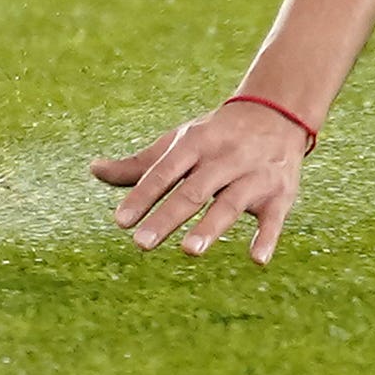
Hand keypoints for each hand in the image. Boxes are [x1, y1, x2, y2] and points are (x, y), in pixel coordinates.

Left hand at [89, 100, 308, 263]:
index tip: (120, 222)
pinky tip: (256, 259)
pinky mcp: (280, 194)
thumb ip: (140, 164)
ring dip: (210, 227)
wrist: (276, 114)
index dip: (142, 196)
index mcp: (194, 143)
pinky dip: (267, 237)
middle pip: (192, 190)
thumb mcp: (178, 142)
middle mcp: (223, 158)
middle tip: (141, 244)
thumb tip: (94, 170)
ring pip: (229, 203)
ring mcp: (253, 176)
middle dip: (167, 217)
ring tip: (188, 251)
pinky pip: (273, 218)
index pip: (163, 171)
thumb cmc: (215, 136)